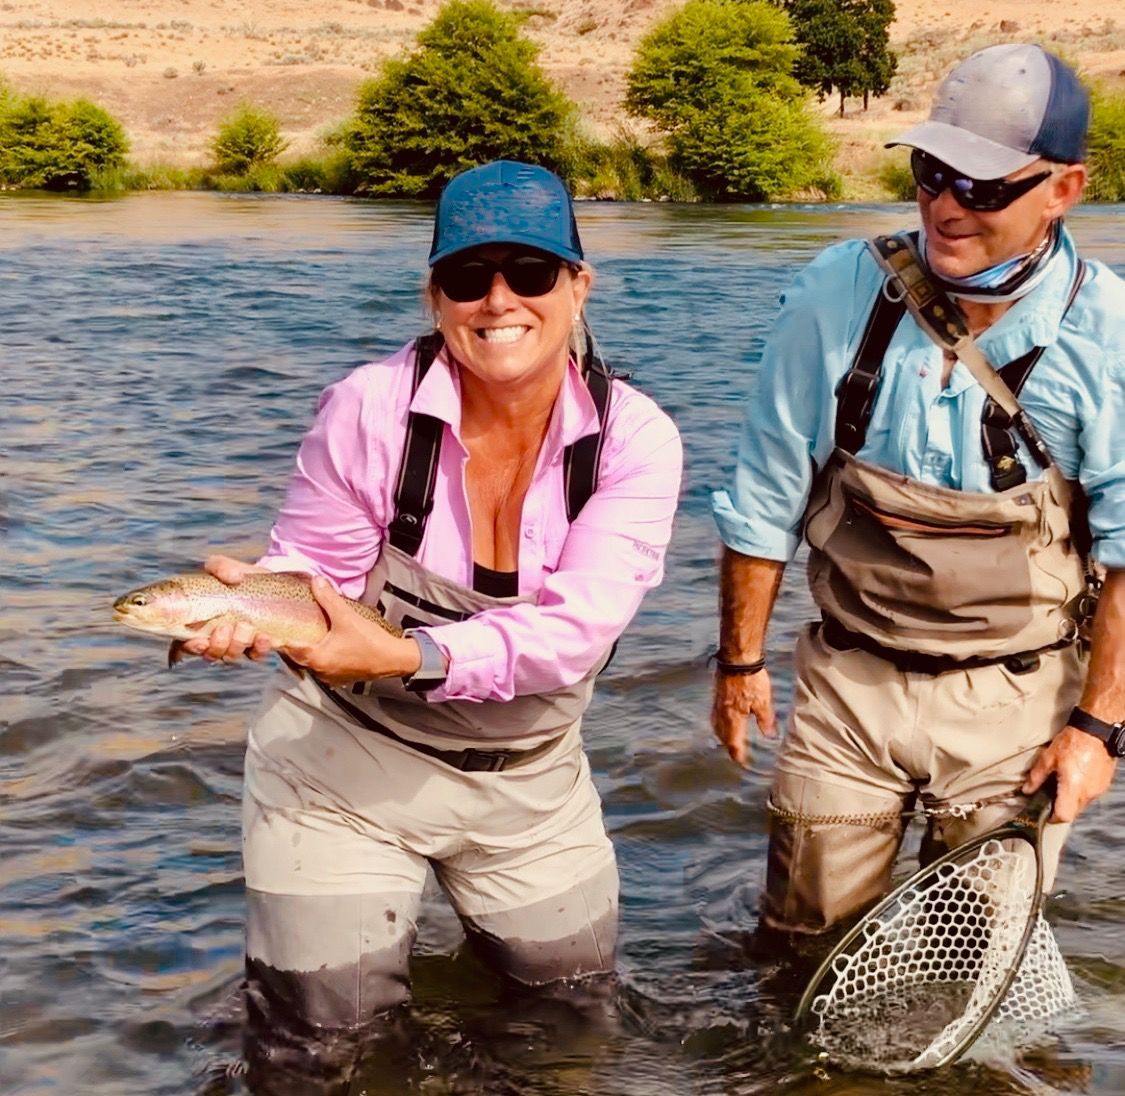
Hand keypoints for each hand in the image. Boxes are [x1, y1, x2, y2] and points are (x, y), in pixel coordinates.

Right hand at [181, 554, 272, 663]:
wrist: (277, 588)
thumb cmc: (245, 580)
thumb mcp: (230, 568)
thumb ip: (221, 566)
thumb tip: (232, 577)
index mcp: (201, 621)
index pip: (186, 643)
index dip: (190, 646)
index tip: (199, 641)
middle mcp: (217, 637)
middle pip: (210, 653)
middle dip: (216, 644)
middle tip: (224, 627)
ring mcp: (238, 644)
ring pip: (230, 656)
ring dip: (237, 643)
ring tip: (246, 627)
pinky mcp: (258, 648)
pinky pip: (256, 655)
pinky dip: (259, 647)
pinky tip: (264, 637)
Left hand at [282, 575, 419, 686]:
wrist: (394, 660)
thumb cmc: (371, 642)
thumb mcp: (347, 617)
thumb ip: (329, 599)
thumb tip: (316, 581)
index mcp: (317, 657)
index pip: (288, 648)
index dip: (277, 638)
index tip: (266, 630)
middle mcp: (320, 670)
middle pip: (296, 656)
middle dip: (291, 643)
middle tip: (283, 629)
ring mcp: (329, 676)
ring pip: (309, 662)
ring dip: (305, 650)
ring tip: (303, 635)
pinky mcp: (339, 677)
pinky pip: (322, 666)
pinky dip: (319, 655)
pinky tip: (324, 645)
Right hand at [710, 669, 775, 767]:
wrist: (736, 659)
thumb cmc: (751, 680)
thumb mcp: (763, 702)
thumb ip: (765, 721)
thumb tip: (769, 736)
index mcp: (733, 719)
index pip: (734, 742)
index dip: (738, 754)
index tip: (742, 763)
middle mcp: (721, 714)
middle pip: (722, 736)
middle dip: (728, 746)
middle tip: (735, 753)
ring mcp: (717, 704)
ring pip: (717, 726)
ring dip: (722, 736)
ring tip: (728, 740)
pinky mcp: (716, 695)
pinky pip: (715, 716)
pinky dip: (719, 724)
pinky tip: (723, 720)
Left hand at [1023, 724, 1117, 821]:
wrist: (1097, 731)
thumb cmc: (1074, 742)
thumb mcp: (1048, 758)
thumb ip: (1036, 777)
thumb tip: (1027, 790)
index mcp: (1073, 789)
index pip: (1064, 816)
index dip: (1052, 818)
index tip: (1045, 813)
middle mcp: (1088, 793)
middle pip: (1072, 813)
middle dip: (1060, 809)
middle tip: (1049, 798)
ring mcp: (1098, 790)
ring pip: (1081, 805)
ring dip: (1070, 800)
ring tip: (1060, 785)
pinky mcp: (1104, 785)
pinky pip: (1090, 796)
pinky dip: (1080, 793)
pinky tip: (1073, 779)